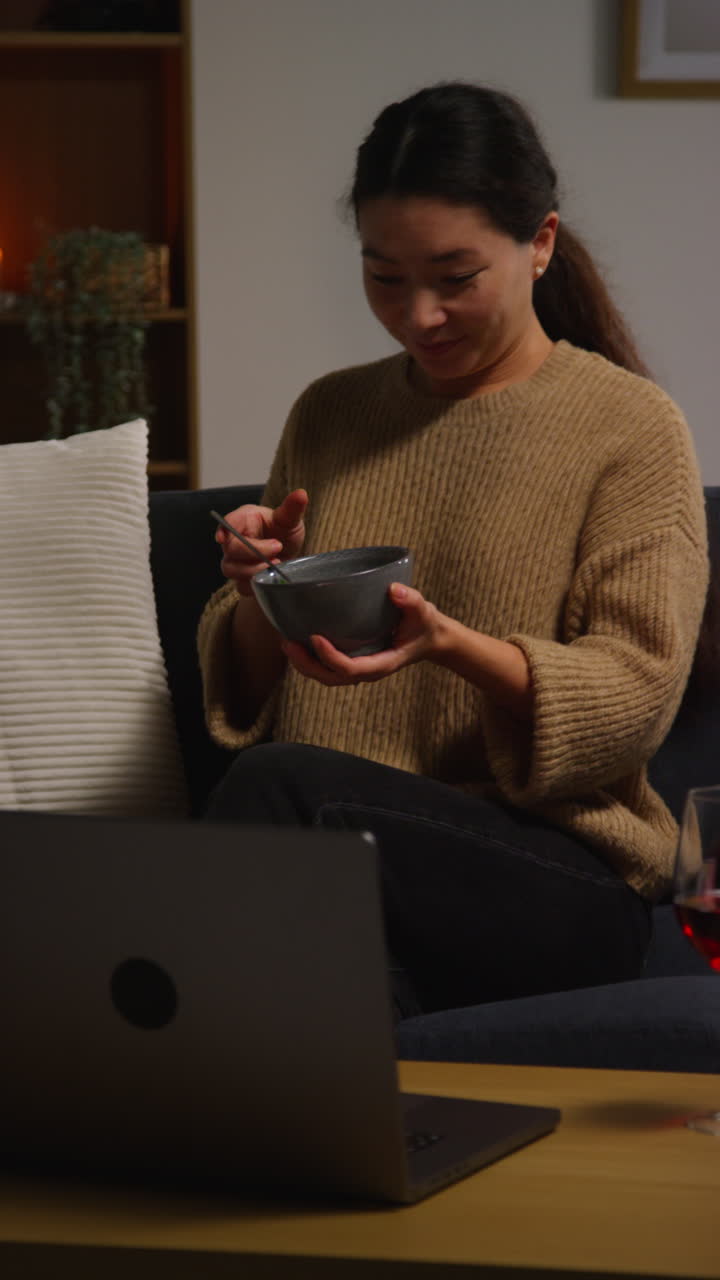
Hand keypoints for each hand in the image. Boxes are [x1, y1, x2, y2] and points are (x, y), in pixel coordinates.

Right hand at [216, 489, 307, 595]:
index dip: (222, 530)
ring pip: (232, 570)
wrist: (288, 556)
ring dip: (254, 570)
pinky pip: (241, 586)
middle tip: (277, 547)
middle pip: (231, 549)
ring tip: (277, 565)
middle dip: (255, 550)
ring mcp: (234, 561)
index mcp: (243, 520)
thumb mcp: (290, 520)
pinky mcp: (240, 579)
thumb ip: (292, 509)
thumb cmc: (284, 533)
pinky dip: (257, 584)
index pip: (227, 523)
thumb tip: (301, 494)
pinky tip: (272, 579)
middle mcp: (234, 540)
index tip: (223, 538)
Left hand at [281, 583, 444, 684]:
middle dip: (307, 664)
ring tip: (285, 643)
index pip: (350, 669)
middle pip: (330, 677)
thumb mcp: (423, 610)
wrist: (429, 637)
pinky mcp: (353, 660)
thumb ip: (411, 600)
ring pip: (325, 675)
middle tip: (287, 643)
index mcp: (382, 663)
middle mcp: (367, 670)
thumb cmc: (423, 624)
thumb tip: (394, 590)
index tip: (314, 637)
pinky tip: (296, 640)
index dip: (329, 657)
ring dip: (303, 664)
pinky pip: (327, 666)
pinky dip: (310, 658)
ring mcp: (359, 667)